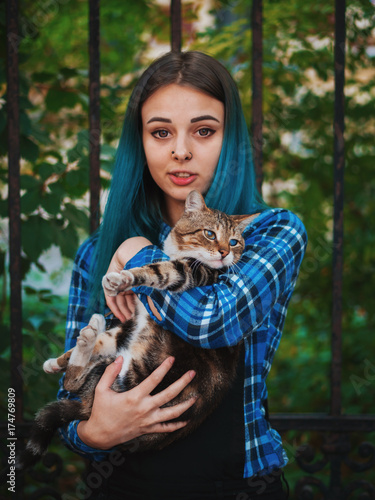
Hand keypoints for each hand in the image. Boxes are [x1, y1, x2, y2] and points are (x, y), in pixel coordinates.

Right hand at [77, 356, 196, 449]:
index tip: (172, 359)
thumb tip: (119, 358)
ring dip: (186, 405)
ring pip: (173, 413)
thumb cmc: (101, 411)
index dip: (164, 368)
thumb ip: (110, 373)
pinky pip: (166, 428)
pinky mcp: (148, 429)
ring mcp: (148, 420)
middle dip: (183, 383)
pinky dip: (178, 425)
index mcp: (134, 397)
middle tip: (192, 373)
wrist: (100, 435)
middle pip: (169, 394)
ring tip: (196, 397)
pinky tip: (187, 420)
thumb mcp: (101, 390)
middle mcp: (145, 408)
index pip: (154, 379)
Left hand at [105, 237, 151, 321]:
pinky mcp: (109, 281)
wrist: (134, 251)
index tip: (141, 322)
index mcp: (140, 283)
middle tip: (133, 323)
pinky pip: (110, 297)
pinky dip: (114, 307)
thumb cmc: (146, 265)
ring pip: (120, 301)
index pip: (138, 300)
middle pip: (129, 302)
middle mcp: (130, 283)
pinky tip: (119, 315)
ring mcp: (119, 283)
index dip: (139, 311)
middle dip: (131, 313)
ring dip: (123, 312)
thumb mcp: (150, 286)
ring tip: (127, 321)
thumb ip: (153, 302)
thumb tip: (160, 318)